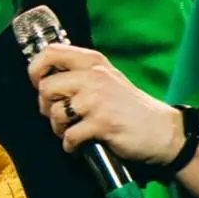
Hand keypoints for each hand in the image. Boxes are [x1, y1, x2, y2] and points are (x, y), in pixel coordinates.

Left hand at [27, 43, 182, 163]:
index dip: (36, 69)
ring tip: (72, 130)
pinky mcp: (102, 124)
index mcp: (93, 62)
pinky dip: (70, 145)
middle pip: (46, 87)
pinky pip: (69, 136)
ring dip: (58, 128)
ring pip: (55, 113)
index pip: (50, 52)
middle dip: (46, 106)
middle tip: (59, 115)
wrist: (162, 131)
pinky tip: (79, 145)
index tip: (39, 83)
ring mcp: (98, 100)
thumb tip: (42, 79)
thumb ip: (78, 74)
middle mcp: (94, 76)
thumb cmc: (128, 107)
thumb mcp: (105, 79)